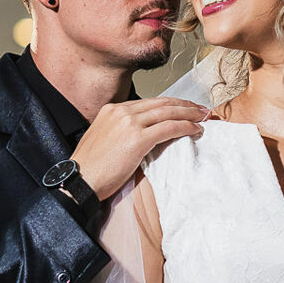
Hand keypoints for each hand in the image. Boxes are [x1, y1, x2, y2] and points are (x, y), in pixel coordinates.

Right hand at [72, 98, 210, 200]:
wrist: (79, 180)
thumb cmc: (91, 168)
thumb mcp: (103, 139)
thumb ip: (120, 131)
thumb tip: (139, 136)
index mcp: (112, 109)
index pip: (148, 102)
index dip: (170, 104)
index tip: (183, 108)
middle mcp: (121, 111)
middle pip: (162, 103)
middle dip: (184, 105)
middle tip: (200, 109)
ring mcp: (129, 123)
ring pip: (168, 112)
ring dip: (190, 114)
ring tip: (203, 117)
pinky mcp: (137, 138)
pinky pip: (169, 128)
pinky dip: (186, 127)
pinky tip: (196, 130)